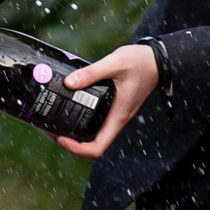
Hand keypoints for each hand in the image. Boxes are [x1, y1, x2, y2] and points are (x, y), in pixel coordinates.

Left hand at [54, 43, 160, 160]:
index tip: (61, 138)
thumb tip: (68, 83)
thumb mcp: (115, 63)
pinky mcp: (112, 108)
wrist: (157, 61)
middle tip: (51, 131)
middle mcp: (115, 120)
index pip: (97, 147)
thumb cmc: (141, 63)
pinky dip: (80, 122)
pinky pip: (95, 124)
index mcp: (118, 116)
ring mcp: (114, 115)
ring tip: (55, 123)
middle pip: (92, 147)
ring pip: (92, 137)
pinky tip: (68, 108)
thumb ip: (91, 73)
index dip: (77, 149)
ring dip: (73, 135)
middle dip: (70, 144)